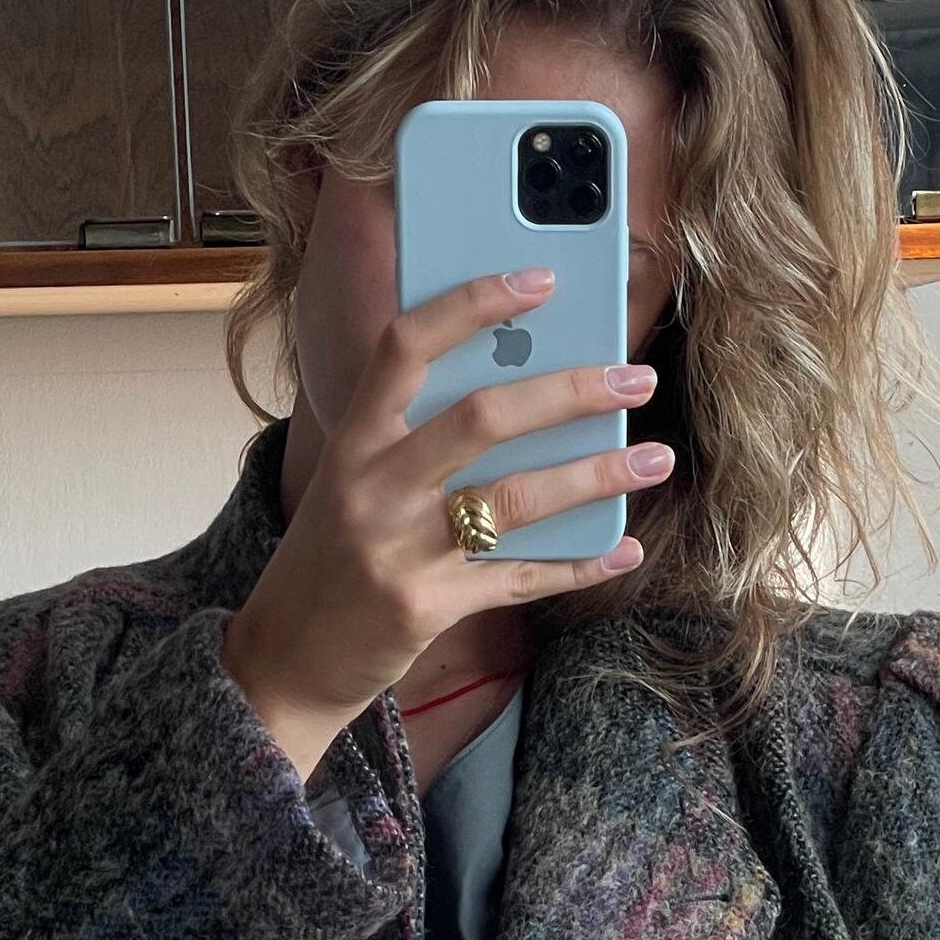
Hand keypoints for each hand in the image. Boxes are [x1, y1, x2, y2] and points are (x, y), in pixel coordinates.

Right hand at [220, 265, 665, 783]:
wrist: (284, 661)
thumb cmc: (330, 561)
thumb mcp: (352, 484)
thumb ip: (412, 437)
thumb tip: (522, 386)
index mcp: (352, 442)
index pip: (405, 346)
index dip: (473, 303)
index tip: (541, 279)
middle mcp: (372, 488)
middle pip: (482, 417)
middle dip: (571, 391)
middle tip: (635, 378)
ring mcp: (399, 551)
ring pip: (515, 498)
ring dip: (596, 475)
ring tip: (655, 459)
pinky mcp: (427, 608)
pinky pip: (520, 578)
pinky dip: (579, 564)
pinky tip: (624, 549)